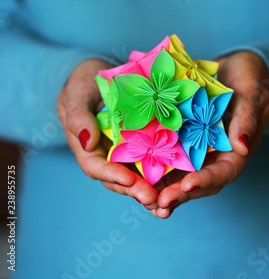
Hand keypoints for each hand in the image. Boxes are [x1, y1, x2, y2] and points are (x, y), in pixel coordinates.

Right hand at [57, 59, 158, 208]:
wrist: (97, 77)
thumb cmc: (83, 84)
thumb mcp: (76, 95)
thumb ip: (78, 116)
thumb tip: (87, 142)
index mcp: (88, 147)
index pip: (97, 167)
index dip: (113, 175)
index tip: (129, 180)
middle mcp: (108, 155)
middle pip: (120, 179)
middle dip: (136, 190)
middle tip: (153, 200)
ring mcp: (126, 152)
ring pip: (138, 176)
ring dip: (151, 192)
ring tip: (167, 204)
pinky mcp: (143, 144)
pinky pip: (152, 160)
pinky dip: (163, 175)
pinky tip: (178, 185)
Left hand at [153, 51, 268, 217]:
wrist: (234, 67)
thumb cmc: (250, 77)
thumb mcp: (252, 93)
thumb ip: (246, 119)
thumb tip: (243, 147)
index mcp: (236, 149)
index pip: (224, 172)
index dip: (206, 180)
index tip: (187, 184)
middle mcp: (215, 153)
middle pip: (198, 180)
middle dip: (178, 193)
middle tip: (157, 202)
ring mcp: (197, 146)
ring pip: (180, 173)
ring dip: (163, 187)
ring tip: (143, 197)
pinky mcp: (181, 135)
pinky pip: (168, 152)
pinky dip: (154, 163)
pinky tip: (135, 169)